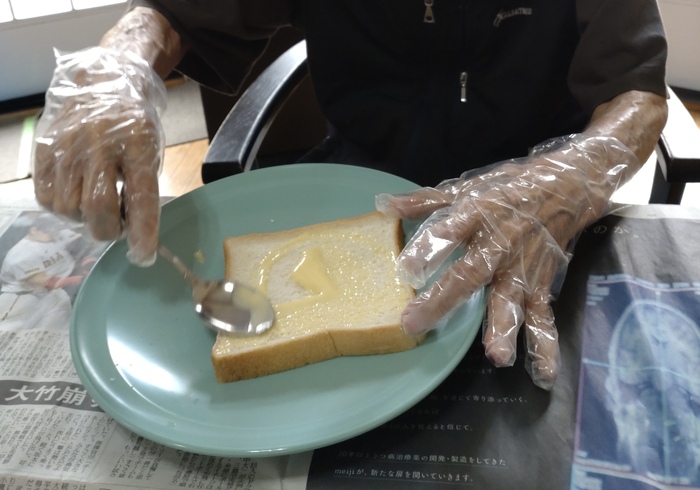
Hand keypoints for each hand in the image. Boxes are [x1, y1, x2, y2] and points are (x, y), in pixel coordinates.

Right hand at [33, 47, 166, 265]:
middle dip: (109, 230)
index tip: (144, 256)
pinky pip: (46, 197)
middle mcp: (99, 145)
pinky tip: (74, 195)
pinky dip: (61, 207)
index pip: (142, 196)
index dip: (143, 231)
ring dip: (84, 218)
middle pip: (97, 207)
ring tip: (96, 204)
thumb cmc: (133, 126)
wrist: (103, 81)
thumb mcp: (150, 151)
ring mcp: (67, 145)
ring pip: (68, 207)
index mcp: (138, 144)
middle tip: (118, 227)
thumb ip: (142, 187)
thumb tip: (133, 233)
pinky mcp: (43, 149)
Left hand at [377, 135, 637, 389]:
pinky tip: (543, 375)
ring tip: (497, 357)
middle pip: (468, 275)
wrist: (566, 188)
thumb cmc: (509, 191)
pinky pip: (542, 317)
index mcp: (476, 217)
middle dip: (443, 301)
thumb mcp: (467, 188)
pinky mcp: (540, 285)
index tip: (406, 271)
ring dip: (504, 328)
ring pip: (510, 300)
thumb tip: (385, 205)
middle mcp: (498, 245)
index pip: (448, 233)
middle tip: (417, 324)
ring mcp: (520, 269)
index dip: (427, 250)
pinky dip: (545, 345)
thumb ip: (426, 201)